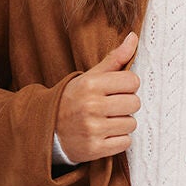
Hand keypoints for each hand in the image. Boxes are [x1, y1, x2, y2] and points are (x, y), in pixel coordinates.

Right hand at [54, 31, 140, 162]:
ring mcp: (93, 129)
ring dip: (122, 123)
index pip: (132, 81)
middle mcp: (92, 106)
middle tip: (111, 107)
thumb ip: (114, 59)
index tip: (116, 89)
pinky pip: (125, 142)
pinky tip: (105, 134)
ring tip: (107, 121)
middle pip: (135, 103)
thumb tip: (134, 37)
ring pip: (131, 124)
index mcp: (91, 85)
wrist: (50, 129)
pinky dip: (118, 140)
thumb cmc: (75, 99)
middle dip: (126, 105)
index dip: (128, 85)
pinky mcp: (95, 148)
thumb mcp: (90, 77)